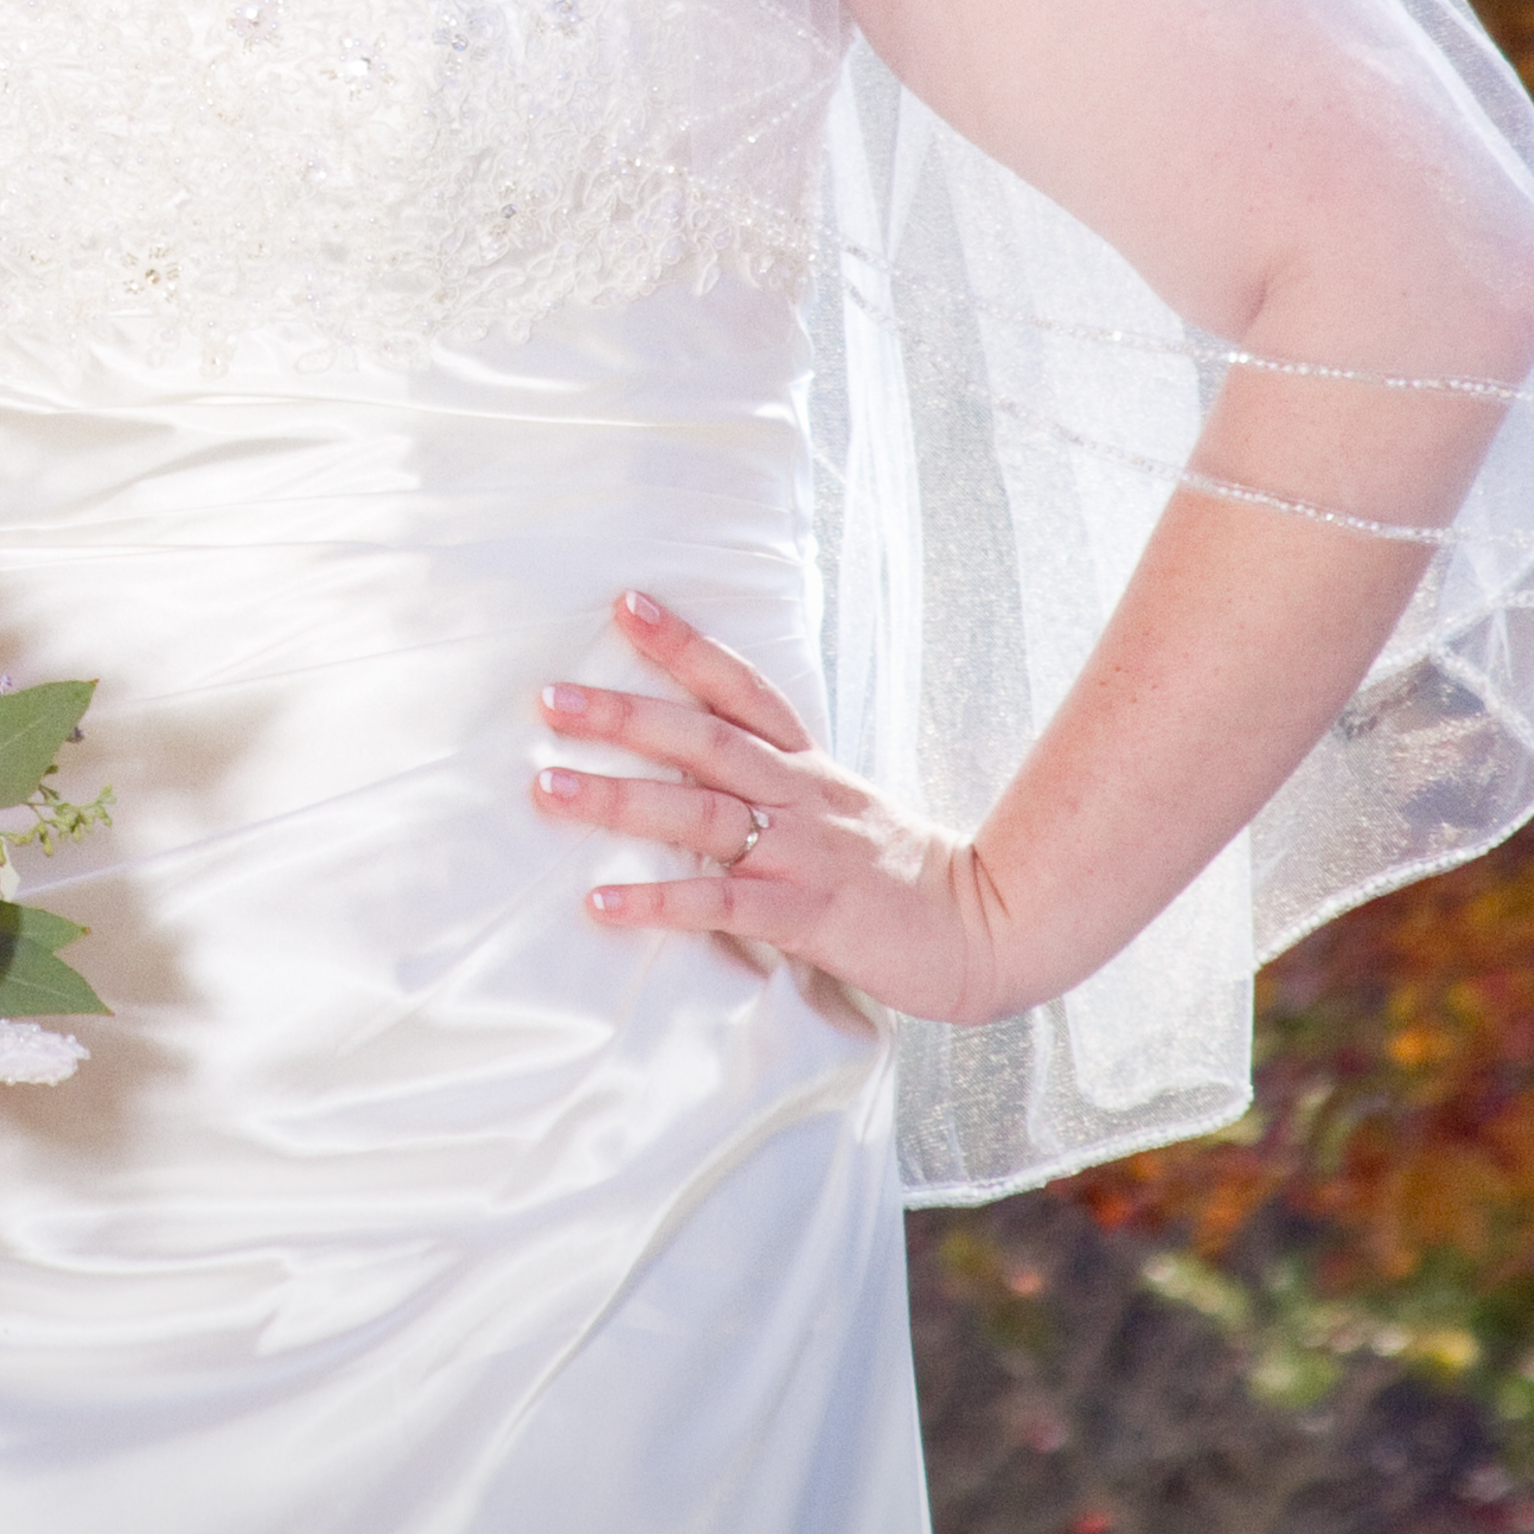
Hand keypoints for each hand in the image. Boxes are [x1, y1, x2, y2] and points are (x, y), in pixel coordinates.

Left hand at [538, 589, 1059, 1027]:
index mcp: (810, 766)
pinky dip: (661, 901)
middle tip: (550, 699)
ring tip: (548, 788)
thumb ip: (778, 784)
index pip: (742, 689)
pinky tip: (603, 903)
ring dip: (619, 801)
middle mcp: (803, 796)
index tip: (626, 604)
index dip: (684, 645)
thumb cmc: (901, 874)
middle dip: (624, 716)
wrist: (985, 930)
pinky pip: (725, 904)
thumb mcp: (842, 807)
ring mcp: (806, 853)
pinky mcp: (810, 916)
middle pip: (705, 741)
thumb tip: (696, 765)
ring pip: (702, 815)